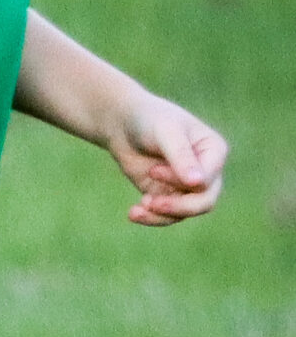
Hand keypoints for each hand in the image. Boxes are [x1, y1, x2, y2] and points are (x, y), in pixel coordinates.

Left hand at [104, 91, 227, 226]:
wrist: (122, 123)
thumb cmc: (148, 119)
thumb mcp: (165, 132)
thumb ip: (181, 156)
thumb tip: (198, 184)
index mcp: (214, 151)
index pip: (208, 180)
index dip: (181, 181)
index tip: (154, 170)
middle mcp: (206, 170)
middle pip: (205, 202)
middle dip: (179, 207)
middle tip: (150, 202)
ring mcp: (188, 185)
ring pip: (186, 212)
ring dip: (162, 215)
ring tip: (137, 210)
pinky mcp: (169, 194)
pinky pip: (167, 215)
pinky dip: (152, 217)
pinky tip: (134, 213)